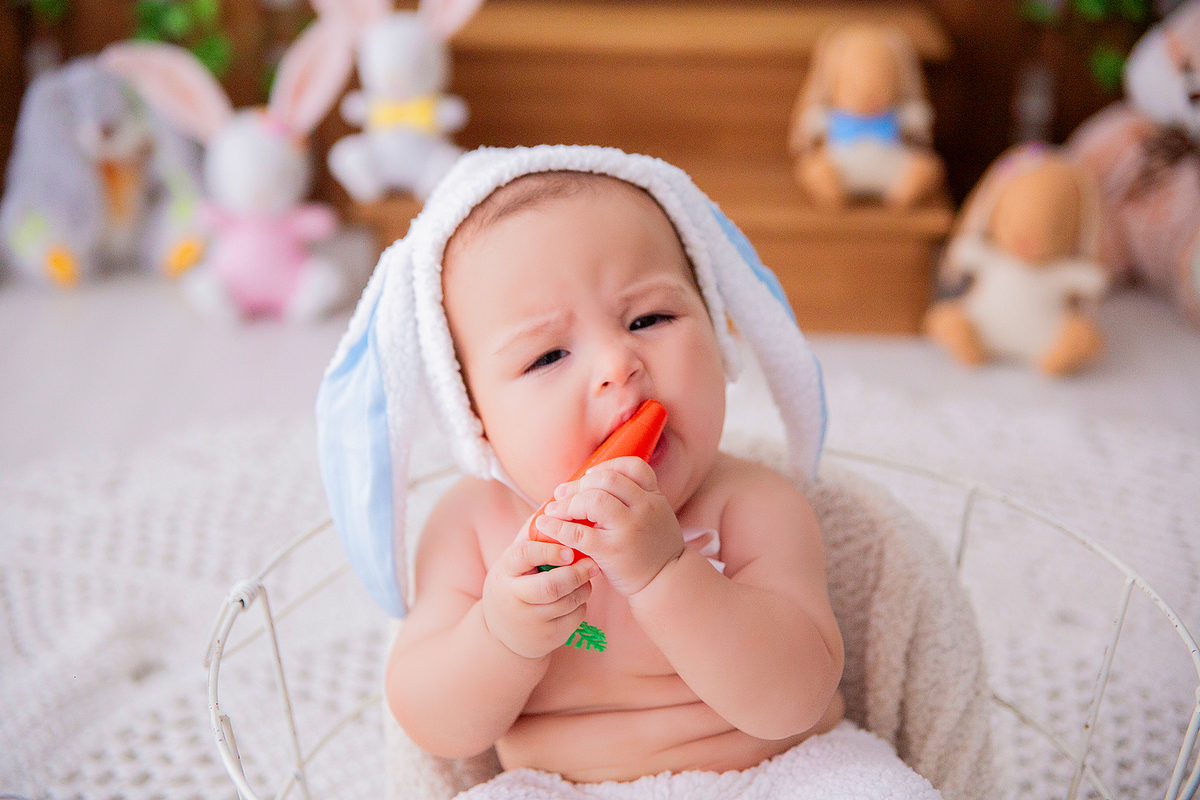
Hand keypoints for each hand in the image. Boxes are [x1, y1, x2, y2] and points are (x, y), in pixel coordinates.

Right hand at [481, 525, 597, 658]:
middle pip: (551, 585)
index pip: (525, 554)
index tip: (570, 549)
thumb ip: (533, 532)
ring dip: (584, 586)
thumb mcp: (514, 560)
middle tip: (592, 563)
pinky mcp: (547, 638)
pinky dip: (583, 603)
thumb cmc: (514, 583)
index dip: (550, 550)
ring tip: (587, 576)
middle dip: (576, 573)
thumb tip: (558, 499)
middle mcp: (514, 598)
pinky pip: (575, 617)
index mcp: (504, 571)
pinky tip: (578, 595)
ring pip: (568, 601)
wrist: (503, 633)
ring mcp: (531, 621)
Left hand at [535, 457, 684, 597]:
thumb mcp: (656, 517)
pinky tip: (546, 525)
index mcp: (654, 498)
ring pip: (593, 500)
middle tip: (562, 492)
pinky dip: (557, 527)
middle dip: (579, 484)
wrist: (666, 583)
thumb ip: (635, 501)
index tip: (589, 475)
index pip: (634, 467)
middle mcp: (644, 508)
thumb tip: (595, 487)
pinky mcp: (612, 550)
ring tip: (554, 509)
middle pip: (606, 480)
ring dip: (568, 502)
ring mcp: (629, 529)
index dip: (608, 466)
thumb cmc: (654, 550)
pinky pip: (579, 533)